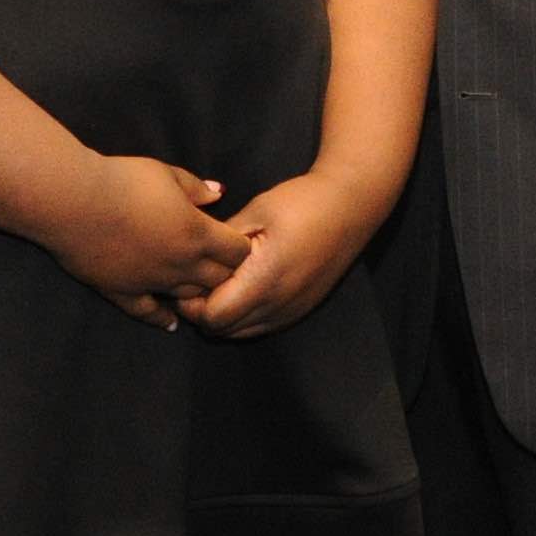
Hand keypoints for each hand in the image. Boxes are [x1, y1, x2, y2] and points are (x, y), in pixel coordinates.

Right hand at [48, 155, 250, 330]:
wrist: (75, 202)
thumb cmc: (123, 181)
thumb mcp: (166, 174)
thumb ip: (195, 188)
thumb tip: (218, 193)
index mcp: (197, 234)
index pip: (238, 252)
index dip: (239, 246)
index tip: (232, 239)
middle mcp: (182, 265)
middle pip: (220, 280)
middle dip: (224, 272)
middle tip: (218, 263)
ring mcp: (154, 282)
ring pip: (190, 299)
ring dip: (197, 292)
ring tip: (197, 286)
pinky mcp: (125, 292)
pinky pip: (150, 312)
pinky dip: (163, 318)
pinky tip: (171, 323)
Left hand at [182, 174, 378, 342]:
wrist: (351, 206)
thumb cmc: (302, 202)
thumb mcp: (256, 211)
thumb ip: (222, 241)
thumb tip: (194, 258)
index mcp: (264, 281)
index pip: (212, 316)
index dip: (191, 303)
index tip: (185, 279)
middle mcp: (278, 305)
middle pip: (223, 331)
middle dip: (201, 312)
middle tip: (194, 282)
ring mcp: (292, 311)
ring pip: (241, 333)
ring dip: (222, 316)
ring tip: (216, 285)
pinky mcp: (301, 310)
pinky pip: (261, 326)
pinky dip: (243, 317)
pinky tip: (240, 289)